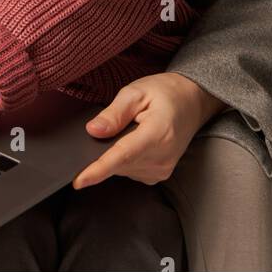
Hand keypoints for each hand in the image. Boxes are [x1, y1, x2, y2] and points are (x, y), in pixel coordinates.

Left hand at [72, 71, 225, 189]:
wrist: (192, 101)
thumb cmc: (165, 92)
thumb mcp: (136, 91)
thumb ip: (114, 113)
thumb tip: (93, 131)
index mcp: (158, 133)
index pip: (123, 155)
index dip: (98, 169)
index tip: (79, 180)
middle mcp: (162, 157)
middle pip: (118, 163)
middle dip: (103, 150)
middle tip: (113, 124)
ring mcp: (162, 169)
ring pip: (122, 168)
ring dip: (115, 152)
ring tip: (131, 127)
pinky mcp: (159, 175)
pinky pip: (130, 170)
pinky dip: (124, 158)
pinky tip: (133, 139)